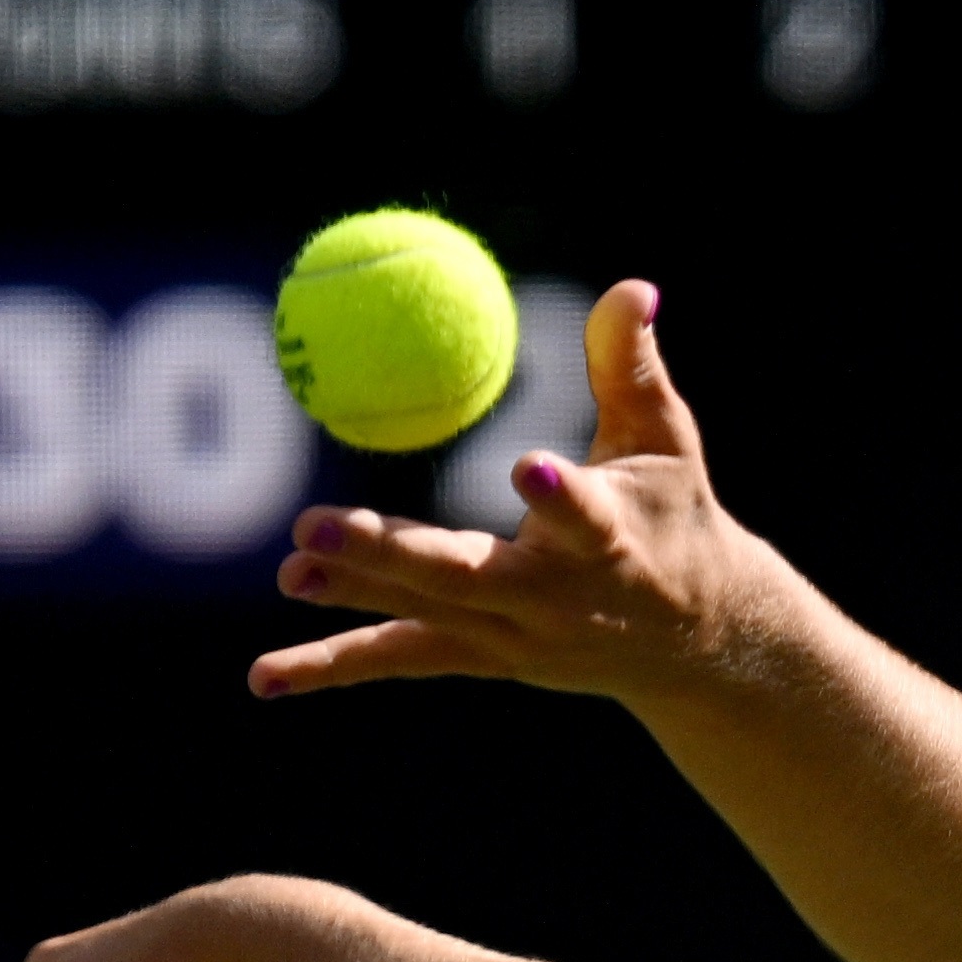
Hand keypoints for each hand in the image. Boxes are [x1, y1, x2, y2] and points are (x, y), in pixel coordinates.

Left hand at [248, 280, 774, 704]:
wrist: (697, 640)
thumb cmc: (676, 518)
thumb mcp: (665, 441)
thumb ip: (632, 367)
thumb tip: (632, 286)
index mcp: (609, 541)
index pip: (585, 519)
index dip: (558, 496)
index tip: (528, 464)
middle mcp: (554, 600)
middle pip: (465, 577)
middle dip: (388, 554)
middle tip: (314, 526)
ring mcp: (514, 639)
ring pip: (423, 617)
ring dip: (352, 596)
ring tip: (290, 573)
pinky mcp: (484, 659)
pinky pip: (402, 657)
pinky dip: (332, 667)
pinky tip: (264, 675)